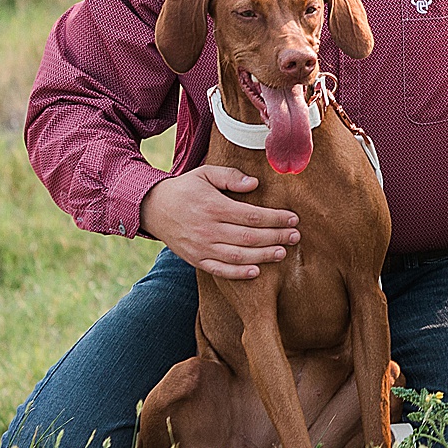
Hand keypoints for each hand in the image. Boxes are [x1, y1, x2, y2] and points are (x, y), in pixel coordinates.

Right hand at [141, 165, 298, 281]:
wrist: (153, 208)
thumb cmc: (185, 189)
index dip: (274, 218)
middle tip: (295, 236)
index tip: (292, 218)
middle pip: (249, 237)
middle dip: (275, 237)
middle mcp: (208, 229)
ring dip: (263, 256)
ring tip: (282, 253)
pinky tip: (256, 272)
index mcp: (213, 206)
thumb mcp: (204, 174)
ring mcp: (202, 247)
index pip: (251, 215)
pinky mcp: (197, 259)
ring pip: (238, 256)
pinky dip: (238, 274)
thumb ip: (230, 176)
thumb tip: (255, 184)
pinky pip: (220, 270)